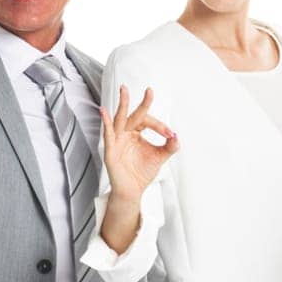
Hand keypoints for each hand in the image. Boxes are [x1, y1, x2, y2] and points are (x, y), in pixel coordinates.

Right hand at [100, 85, 178, 200]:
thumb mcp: (160, 157)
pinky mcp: (110, 151)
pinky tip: (104, 112)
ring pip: (120, 119)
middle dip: (142, 103)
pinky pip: (108, 135)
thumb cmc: (142, 173)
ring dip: (122, 104)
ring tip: (124, 90)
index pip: (147, 121)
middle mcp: (125, 134)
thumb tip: (176, 136)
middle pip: (134, 115)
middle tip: (150, 90)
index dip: (160, 125)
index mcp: (136, 133)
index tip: (169, 134)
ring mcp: (116, 141)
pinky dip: (106, 123)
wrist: (132, 191)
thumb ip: (170, 147)